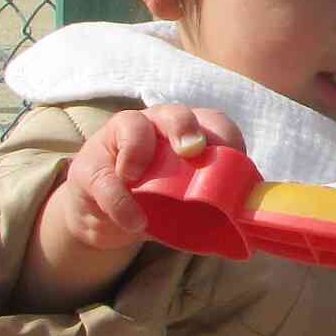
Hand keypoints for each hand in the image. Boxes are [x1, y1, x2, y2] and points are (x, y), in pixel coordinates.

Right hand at [47, 104, 244, 254]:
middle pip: (173, 113)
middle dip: (185, 127)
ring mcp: (118, 142)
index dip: (228, 139)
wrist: (105, 218)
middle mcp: (154, 126)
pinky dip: (120, 201)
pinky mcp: (89, 168)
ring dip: (141, 148)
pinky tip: (134, 221)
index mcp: (186, 132)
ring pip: (133, 125)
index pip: (213, 122)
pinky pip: (105, 179)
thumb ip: (210, 201)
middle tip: (193, 151)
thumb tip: (245, 221)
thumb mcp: (185, 200)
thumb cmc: (155, 201)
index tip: (238, 163)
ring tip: (141, 178)